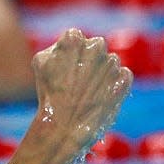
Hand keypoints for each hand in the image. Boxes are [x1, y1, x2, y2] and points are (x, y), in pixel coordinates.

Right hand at [31, 28, 131, 156]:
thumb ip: (56, 47)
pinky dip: (114, 84)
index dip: (68, 53)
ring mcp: (112, 63)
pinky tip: (100, 96)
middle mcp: (96, 46)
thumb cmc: (49, 94)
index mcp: (74, 39)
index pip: (74, 37)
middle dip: (87, 60)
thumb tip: (67, 46)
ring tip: (87, 93)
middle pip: (94, 47)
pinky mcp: (124, 80)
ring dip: (101, 73)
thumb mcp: (40, 62)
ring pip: (108, 62)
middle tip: (76, 81)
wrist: (65, 126)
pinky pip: (121, 76)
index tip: (64, 68)